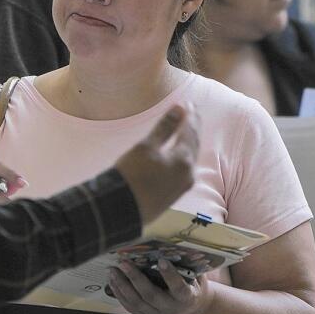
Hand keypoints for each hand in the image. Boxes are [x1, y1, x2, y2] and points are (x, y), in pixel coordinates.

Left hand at [106, 258, 212, 313]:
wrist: (190, 306)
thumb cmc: (191, 283)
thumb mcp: (194, 275)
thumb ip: (185, 265)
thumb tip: (170, 245)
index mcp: (186, 297)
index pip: (179, 287)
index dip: (170, 275)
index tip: (162, 260)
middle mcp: (171, 308)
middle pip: (151, 295)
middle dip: (135, 278)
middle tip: (124, 263)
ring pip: (137, 302)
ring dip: (123, 285)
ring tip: (113, 270)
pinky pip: (130, 307)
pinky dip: (120, 294)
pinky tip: (112, 281)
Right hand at [115, 105, 199, 223]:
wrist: (121, 210)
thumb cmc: (131, 175)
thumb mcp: (146, 147)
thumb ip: (165, 128)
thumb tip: (179, 108)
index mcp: (184, 160)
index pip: (190, 132)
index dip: (190, 116)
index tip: (190, 103)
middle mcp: (188, 174)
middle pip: (194, 145)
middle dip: (192, 128)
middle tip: (191, 113)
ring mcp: (182, 187)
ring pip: (190, 159)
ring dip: (188, 142)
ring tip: (185, 129)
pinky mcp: (174, 195)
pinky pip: (184, 170)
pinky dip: (183, 156)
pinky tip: (178, 153)